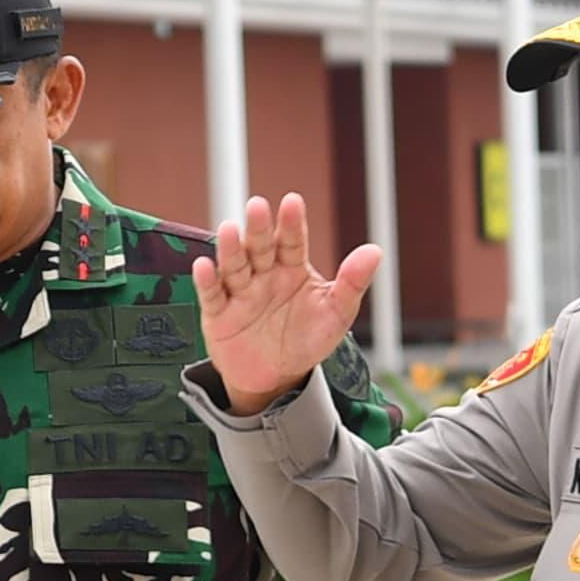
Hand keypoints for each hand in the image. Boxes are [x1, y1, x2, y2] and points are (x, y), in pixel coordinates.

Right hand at [192, 194, 381, 415]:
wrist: (277, 378)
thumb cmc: (306, 340)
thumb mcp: (337, 314)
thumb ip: (352, 282)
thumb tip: (375, 251)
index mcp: (292, 268)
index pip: (293, 241)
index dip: (292, 223)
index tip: (292, 202)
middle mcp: (264, 274)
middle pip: (260, 247)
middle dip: (259, 228)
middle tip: (258, 207)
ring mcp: (240, 292)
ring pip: (234, 266)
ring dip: (231, 248)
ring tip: (230, 230)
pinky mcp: (219, 314)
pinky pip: (212, 295)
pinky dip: (206, 281)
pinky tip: (204, 266)